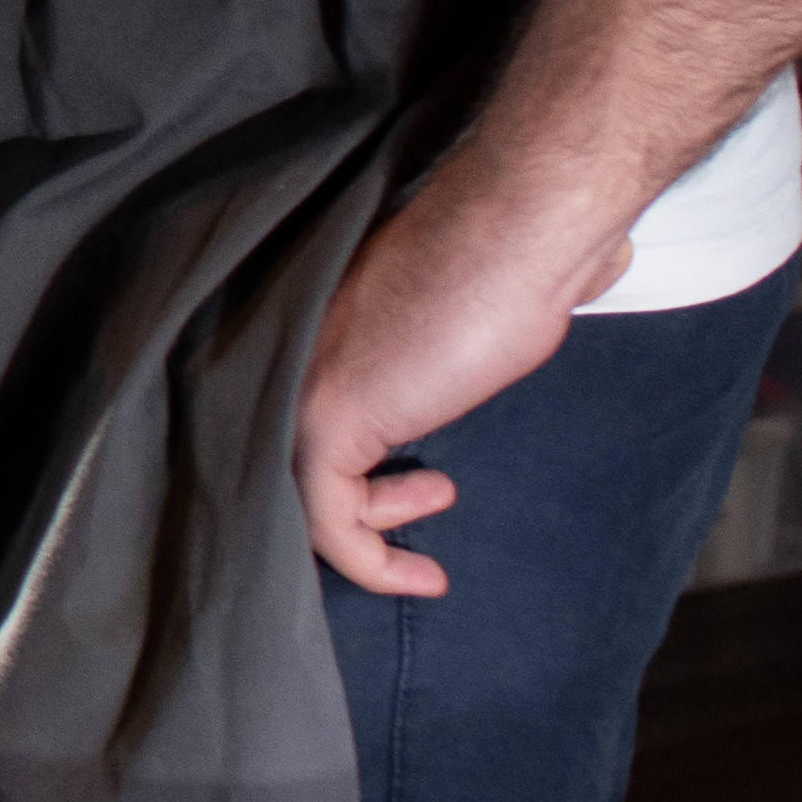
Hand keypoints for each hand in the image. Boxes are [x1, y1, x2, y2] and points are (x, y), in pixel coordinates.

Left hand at [295, 162, 622, 597]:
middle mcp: (288, 353)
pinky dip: (368, 562)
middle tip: (419, 498)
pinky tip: (421, 576)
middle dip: (352, 495)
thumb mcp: (466, 318)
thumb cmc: (512, 258)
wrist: (519, 225)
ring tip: (428, 507)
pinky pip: (324, 519)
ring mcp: (297, 383)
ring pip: (296, 492)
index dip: (347, 458)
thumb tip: (519, 319)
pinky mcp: (323, 418)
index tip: (409, 478)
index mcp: (315, 327)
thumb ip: (451, 341)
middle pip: (281, 454)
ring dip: (365, 529)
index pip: (294, 411)